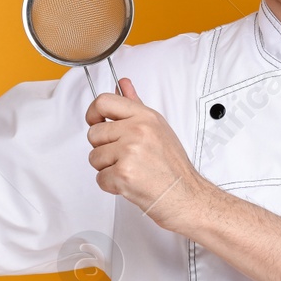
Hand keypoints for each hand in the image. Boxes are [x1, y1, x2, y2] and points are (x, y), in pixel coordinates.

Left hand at [86, 78, 211, 229]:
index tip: (95, 121)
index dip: (93, 113)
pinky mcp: (123, 174)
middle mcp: (137, 131)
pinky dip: (111, 185)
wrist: (187, 196)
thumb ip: (135, 105)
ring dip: (107, 168)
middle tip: (123, 156)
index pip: (103, 101)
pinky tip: (130, 183)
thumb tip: (122, 84)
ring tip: (130, 170)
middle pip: (94, 133)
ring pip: (94, 157)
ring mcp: (129, 152)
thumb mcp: (158, 128)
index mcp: (145, 117)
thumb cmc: (173, 166)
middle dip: (103, 148)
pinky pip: (99, 178)